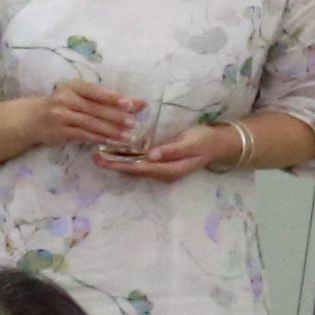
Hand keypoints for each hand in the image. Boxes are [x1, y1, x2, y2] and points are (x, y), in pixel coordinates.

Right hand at [34, 79, 148, 153]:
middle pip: (95, 108)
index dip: (113, 97)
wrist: (33, 118)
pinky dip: (98, 138)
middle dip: (116, 116)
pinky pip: (83, 135)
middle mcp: (65, 99)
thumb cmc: (63, 105)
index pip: (96, 91)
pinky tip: (111, 141)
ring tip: (127, 136)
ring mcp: (61, 116)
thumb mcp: (78, 96)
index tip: (130, 104)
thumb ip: (103, 99)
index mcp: (73, 87)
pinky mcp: (59, 131)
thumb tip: (136, 104)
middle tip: (133, 123)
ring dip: (110, 130)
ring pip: (90, 123)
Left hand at [94, 117, 239, 184]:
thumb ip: (171, 150)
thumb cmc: (205, 140)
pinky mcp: (161, 164)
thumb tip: (152, 156)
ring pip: (135, 168)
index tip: (103, 160)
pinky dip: (128, 158)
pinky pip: (141, 164)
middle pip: (134, 171)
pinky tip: (117, 151)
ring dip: (119, 162)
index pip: (139, 168)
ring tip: (100, 154)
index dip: (120, 164)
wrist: (219, 144)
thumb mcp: (190, 143)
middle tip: (95, 157)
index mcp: (169, 170)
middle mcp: (163, 174)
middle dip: (114, 164)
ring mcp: (162, 170)